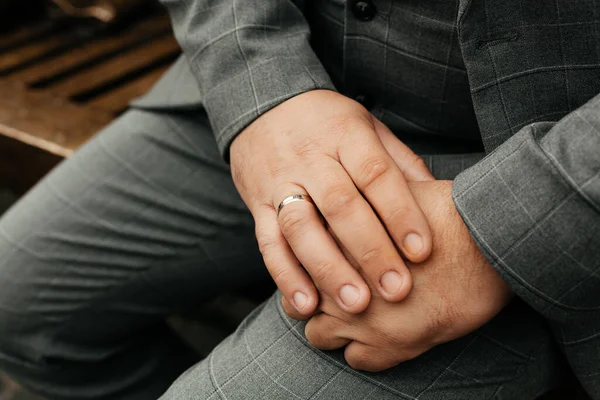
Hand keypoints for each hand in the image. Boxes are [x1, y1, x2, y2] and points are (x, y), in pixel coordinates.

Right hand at [230, 90, 434, 315]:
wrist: (262, 107)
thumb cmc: (327, 122)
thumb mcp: (366, 125)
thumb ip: (398, 161)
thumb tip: (439, 200)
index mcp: (345, 134)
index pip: (375, 174)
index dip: (399, 212)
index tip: (422, 251)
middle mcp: (310, 158)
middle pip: (340, 205)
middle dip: (369, 251)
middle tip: (396, 290)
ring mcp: (279, 182)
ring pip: (301, 227)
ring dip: (328, 269)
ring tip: (355, 304)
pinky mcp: (258, 205)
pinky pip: (268, 243)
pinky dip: (286, 276)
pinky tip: (306, 304)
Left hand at [291, 181, 512, 371]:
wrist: (488, 244)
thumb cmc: (446, 212)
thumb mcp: (395, 191)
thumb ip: (363, 199)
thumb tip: (353, 194)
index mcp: (332, 243)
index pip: (295, 262)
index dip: (305, 265)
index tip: (319, 265)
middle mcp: (336, 283)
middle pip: (296, 302)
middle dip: (312, 299)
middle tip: (333, 292)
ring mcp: (359, 318)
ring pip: (318, 335)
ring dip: (332, 327)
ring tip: (353, 315)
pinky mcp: (390, 346)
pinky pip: (357, 361)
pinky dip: (363, 351)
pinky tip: (378, 334)